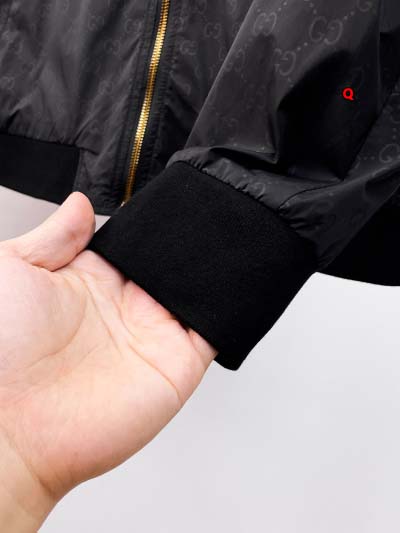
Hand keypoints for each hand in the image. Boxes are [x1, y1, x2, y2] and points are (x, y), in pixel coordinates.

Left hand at [0, 193, 216, 530]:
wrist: (9, 430)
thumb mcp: (12, 270)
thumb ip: (53, 236)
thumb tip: (81, 205)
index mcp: (89, 282)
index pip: (133, 241)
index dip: (151, 219)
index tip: (169, 194)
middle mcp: (124, 308)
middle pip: (170, 262)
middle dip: (188, 237)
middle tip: (202, 207)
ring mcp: (154, 335)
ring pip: (196, 290)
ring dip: (211, 266)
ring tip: (227, 231)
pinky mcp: (180, 363)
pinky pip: (216, 328)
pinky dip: (230, 304)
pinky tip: (238, 273)